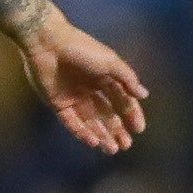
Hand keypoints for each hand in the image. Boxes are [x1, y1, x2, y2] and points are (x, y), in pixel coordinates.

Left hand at [20, 17, 149, 154]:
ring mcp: (73, 98)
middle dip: (117, 130)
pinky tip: (94, 141)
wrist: (49, 43)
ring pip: (91, 122)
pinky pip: (72, 122)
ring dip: (102, 135)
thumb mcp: (111, 62)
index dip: (131, 115)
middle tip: (126, 145)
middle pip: (106, 115)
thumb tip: (144, 95)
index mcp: (105, 78)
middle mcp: (90, 90)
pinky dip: (82, 132)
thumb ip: (127, 79)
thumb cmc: (83, 49)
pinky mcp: (57, 104)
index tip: (139, 129)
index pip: (122, 101)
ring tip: (112, 149)